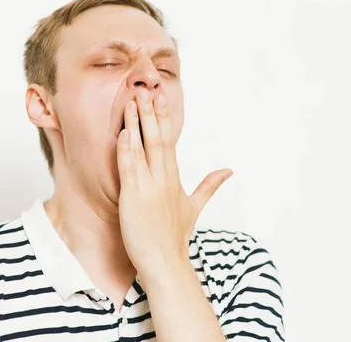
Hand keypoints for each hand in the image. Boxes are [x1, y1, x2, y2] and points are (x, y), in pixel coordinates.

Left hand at [116, 88, 232, 275]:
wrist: (166, 262)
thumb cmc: (175, 236)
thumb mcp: (194, 207)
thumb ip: (210, 185)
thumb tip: (229, 169)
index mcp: (174, 178)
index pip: (169, 140)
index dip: (164, 117)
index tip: (160, 96)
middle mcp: (163, 178)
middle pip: (158, 138)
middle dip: (152, 112)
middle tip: (146, 88)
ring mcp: (149, 187)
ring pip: (143, 149)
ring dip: (136, 124)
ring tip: (131, 102)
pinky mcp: (134, 198)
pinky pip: (129, 169)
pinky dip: (125, 150)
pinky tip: (122, 133)